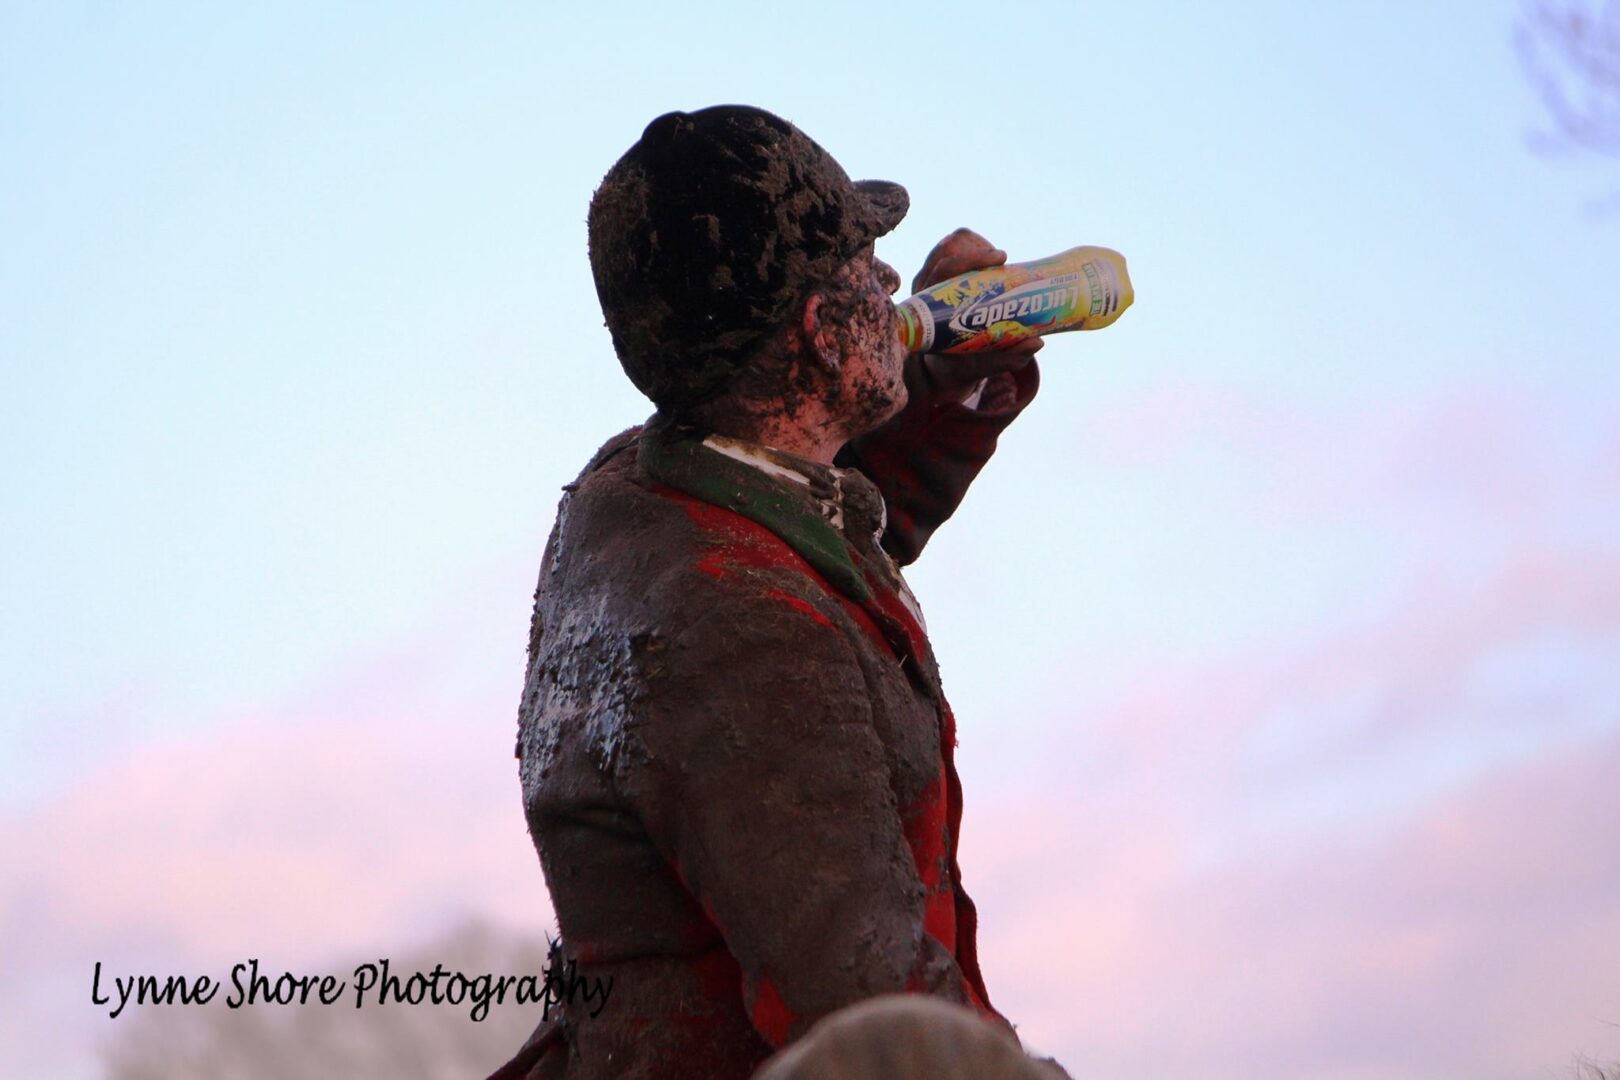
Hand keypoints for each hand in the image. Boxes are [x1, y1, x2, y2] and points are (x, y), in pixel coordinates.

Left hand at [911, 228, 1041, 405]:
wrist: (947, 361)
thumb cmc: (965, 363)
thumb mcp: (984, 364)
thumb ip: (1009, 357)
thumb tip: (1038, 343)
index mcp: (928, 312)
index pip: (942, 272)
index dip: (968, 260)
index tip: (1000, 259)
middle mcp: (924, 293)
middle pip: (945, 254)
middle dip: (976, 251)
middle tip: (1003, 258)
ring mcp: (928, 280)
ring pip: (949, 246)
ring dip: (975, 247)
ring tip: (998, 262)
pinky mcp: (937, 272)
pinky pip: (953, 247)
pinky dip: (973, 247)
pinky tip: (991, 260)